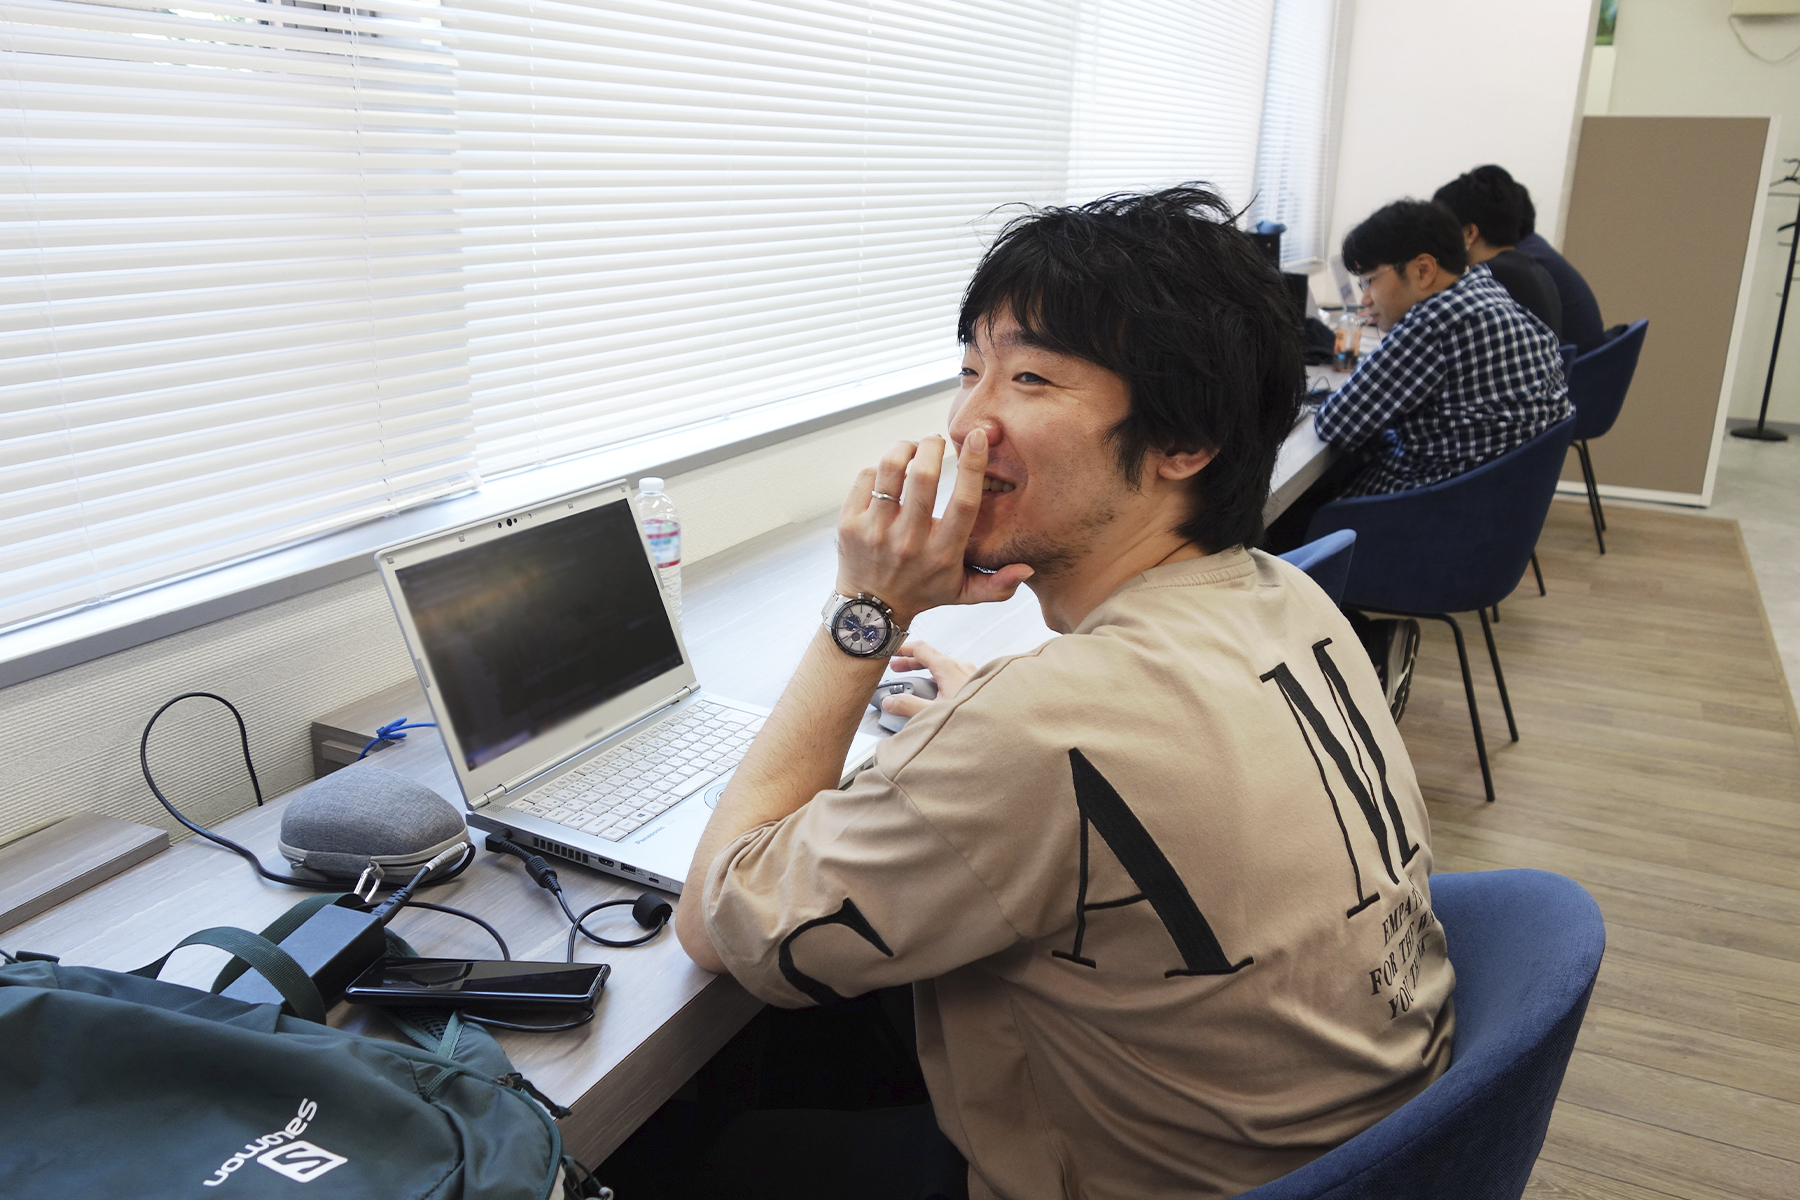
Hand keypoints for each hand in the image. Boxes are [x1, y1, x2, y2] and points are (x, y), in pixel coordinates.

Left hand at [836, 429, 1032, 624]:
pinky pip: (866, 478)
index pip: (964, 503)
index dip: (973, 466)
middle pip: (924, 477)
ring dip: (905, 448)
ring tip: (913, 447)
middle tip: (937, 439)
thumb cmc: (923, 592)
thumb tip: (1027, 569)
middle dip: (933, 446)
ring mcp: (875, 532)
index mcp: (942, 553)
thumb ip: (997, 585)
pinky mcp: (850, 525)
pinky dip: (880, 467)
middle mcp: (909, 542)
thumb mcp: (963, 594)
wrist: (870, 611)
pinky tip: (890, 472)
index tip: (979, 438)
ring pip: (890, 470)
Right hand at [881, 641, 974, 719]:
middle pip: (931, 657)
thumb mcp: (934, 712)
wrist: (1004, 724)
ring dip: (927, 670)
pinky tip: (939, 692)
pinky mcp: (979, 683)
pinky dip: (940, 678)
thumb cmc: (976, 716)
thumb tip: (891, 702)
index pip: (921, 648)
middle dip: (912, 662)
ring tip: (916, 681)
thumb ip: (909, 706)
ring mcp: (971, 673)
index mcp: (948, 667)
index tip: (892, 650)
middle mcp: (961, 666)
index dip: (903, 648)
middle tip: (897, 667)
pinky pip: (955, 675)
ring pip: (944, 665)